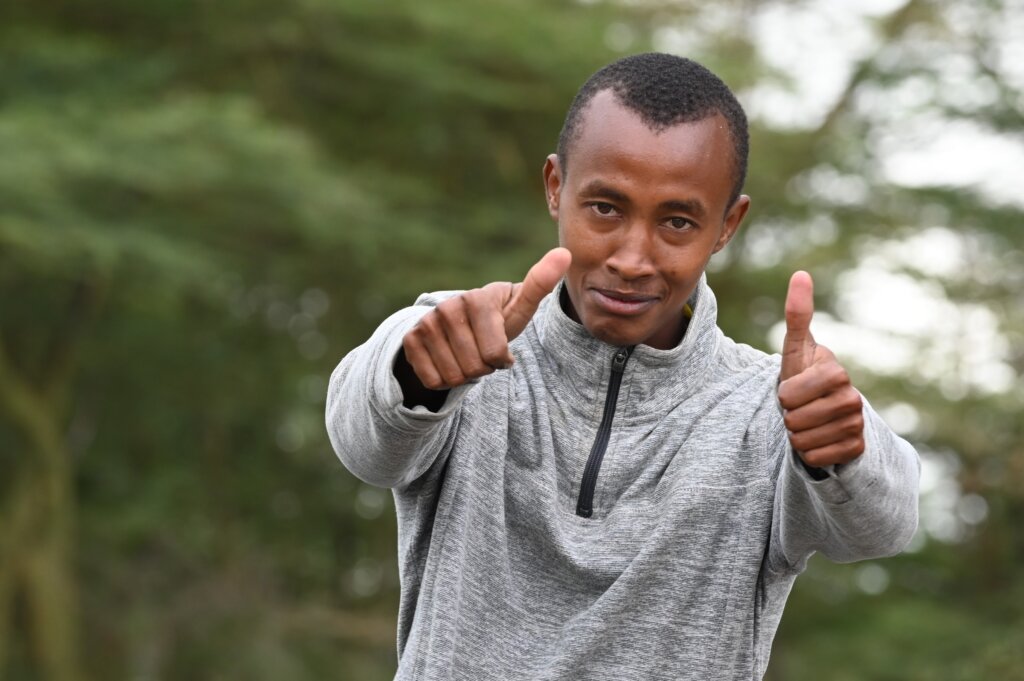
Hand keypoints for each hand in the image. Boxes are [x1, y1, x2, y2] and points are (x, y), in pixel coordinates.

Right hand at [400, 247, 571, 390]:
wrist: (460, 322)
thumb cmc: (498, 317)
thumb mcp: (519, 304)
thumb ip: (540, 282)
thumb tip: (565, 252)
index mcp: (477, 299)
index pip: (495, 355)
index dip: (501, 360)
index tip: (500, 347)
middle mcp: (448, 308)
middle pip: (474, 367)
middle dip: (482, 368)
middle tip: (481, 352)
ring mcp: (426, 323)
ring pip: (452, 376)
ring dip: (463, 374)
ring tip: (466, 355)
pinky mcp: (411, 340)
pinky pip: (431, 380)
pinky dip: (441, 380)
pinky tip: (447, 361)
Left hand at [778, 271, 864, 467]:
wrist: (825, 414)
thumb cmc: (805, 378)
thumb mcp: (796, 349)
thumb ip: (798, 314)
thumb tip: (800, 274)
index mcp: (836, 372)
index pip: (790, 394)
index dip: (784, 395)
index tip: (793, 388)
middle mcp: (853, 398)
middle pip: (795, 420)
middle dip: (788, 416)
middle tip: (800, 408)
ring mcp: (858, 425)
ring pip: (803, 441)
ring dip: (797, 435)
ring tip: (808, 423)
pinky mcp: (857, 449)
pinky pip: (816, 458)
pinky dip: (810, 453)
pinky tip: (819, 440)